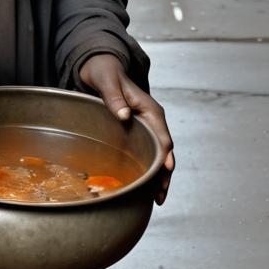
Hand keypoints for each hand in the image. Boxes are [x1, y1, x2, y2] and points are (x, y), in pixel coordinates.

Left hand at [79, 53, 173, 205]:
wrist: (102, 69)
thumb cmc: (105, 73)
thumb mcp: (107, 82)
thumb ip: (115, 98)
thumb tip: (125, 117)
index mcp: (150, 109)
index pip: (162, 136)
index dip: (165, 155)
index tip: (166, 170)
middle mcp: (152, 121)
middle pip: (164, 151)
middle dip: (164, 174)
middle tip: (160, 196)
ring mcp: (146, 128)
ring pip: (158, 156)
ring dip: (158, 177)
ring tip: (157, 199)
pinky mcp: (138, 134)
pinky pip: (147, 153)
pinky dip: (148, 169)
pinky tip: (144, 186)